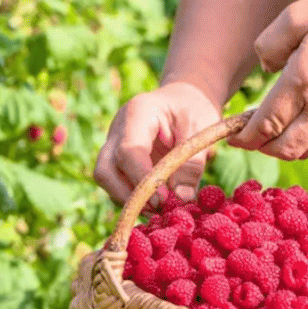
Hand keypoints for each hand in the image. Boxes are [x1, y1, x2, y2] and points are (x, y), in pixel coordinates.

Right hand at [94, 81, 222, 206]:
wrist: (184, 97)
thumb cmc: (194, 108)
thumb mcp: (202, 129)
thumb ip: (192, 162)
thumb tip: (181, 198)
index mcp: (138, 113)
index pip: (128, 152)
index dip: (143, 180)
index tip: (163, 202)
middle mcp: (118, 129)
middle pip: (105, 169)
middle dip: (126, 196)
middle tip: (156, 211)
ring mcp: (113, 144)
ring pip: (106, 180)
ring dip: (129, 200)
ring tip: (159, 210)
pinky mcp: (117, 160)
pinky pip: (116, 184)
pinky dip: (132, 198)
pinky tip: (155, 204)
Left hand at [229, 0, 307, 158]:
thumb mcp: (297, 14)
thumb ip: (269, 43)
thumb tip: (266, 69)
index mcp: (303, 80)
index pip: (267, 124)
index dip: (245, 137)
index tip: (232, 137)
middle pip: (284, 148)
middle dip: (260, 147)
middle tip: (249, 135)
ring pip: (305, 152)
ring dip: (283, 149)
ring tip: (271, 132)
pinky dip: (307, 147)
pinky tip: (298, 130)